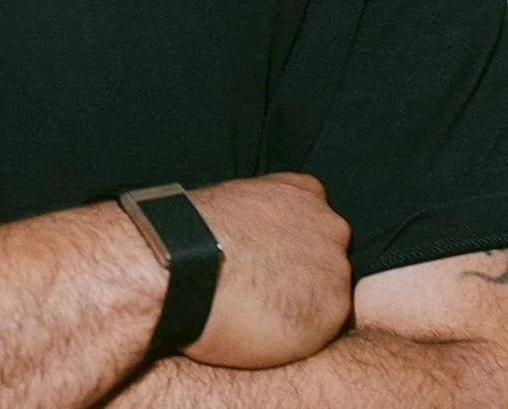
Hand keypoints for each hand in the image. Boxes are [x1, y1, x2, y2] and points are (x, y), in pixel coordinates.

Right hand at [182, 172, 351, 368]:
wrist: (185, 264)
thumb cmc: (196, 234)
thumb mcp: (236, 202)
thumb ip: (265, 216)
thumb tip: (259, 236)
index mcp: (303, 191)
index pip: (316, 215)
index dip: (294, 240)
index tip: (272, 254)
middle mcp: (329, 223)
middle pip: (328, 254)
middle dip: (305, 270)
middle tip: (268, 286)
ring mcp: (336, 265)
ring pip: (329, 292)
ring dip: (304, 302)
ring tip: (263, 312)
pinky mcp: (336, 308)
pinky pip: (325, 325)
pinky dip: (302, 331)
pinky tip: (269, 328)